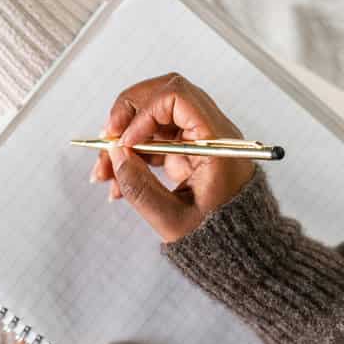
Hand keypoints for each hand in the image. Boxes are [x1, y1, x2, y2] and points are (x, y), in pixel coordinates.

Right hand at [91, 73, 254, 241]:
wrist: (240, 248)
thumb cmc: (218, 239)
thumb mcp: (174, 220)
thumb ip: (141, 188)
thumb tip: (115, 154)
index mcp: (217, 144)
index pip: (179, 98)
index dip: (145, 112)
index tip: (125, 143)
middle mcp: (210, 133)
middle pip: (164, 96)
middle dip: (127, 115)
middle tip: (105, 142)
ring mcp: (199, 140)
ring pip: (154, 118)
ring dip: (124, 139)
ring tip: (103, 174)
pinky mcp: (188, 151)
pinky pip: (154, 138)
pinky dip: (133, 154)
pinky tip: (117, 180)